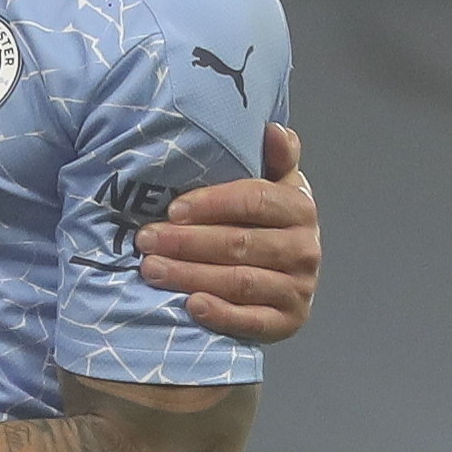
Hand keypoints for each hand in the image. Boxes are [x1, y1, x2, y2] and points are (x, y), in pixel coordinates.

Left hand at [135, 122, 319, 342]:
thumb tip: (272, 129)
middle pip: (240, 243)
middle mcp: (305, 249)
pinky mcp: (289, 322)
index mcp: (300, 208)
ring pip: (240, 281)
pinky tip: (191, 305)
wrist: (286, 274)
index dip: (212, 204)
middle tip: (145, 240)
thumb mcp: (273, 183)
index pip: (255, 201)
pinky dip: (222, 314)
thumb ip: (275, 157)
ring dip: (191, 276)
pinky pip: (254, 321)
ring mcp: (299, 288)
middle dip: (187, 242)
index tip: (172, 209)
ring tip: (151, 269)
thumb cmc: (265, 221)